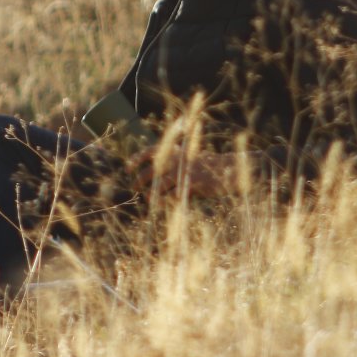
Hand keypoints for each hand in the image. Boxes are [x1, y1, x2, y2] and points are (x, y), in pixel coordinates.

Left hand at [129, 147, 256, 199]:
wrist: (228, 169)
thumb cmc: (209, 164)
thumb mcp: (191, 155)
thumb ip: (176, 158)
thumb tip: (158, 164)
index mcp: (177, 151)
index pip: (151, 151)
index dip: (137, 158)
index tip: (128, 167)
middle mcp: (178, 160)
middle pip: (152, 170)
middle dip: (140, 179)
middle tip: (134, 186)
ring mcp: (184, 172)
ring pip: (160, 185)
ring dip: (151, 194)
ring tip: (148, 199)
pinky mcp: (191, 184)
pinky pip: (173, 195)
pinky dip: (166, 201)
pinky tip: (163, 205)